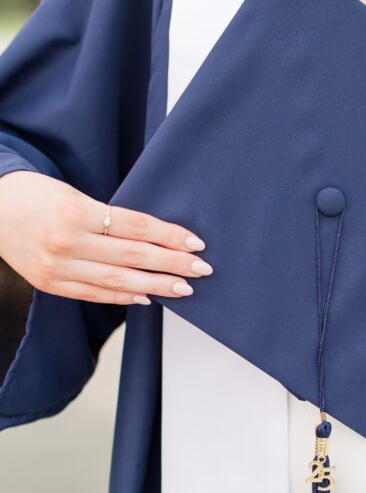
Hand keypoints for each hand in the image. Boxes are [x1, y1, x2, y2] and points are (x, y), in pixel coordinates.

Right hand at [0, 170, 211, 304]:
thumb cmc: (37, 195)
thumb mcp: (75, 196)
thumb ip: (110, 219)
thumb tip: (154, 238)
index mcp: (77, 213)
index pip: (136, 227)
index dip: (169, 236)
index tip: (196, 243)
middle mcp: (68, 243)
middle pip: (133, 257)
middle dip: (172, 264)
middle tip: (201, 269)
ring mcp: (58, 267)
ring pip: (118, 281)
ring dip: (156, 286)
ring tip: (183, 288)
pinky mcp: (51, 284)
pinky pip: (95, 294)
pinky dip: (123, 297)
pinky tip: (147, 297)